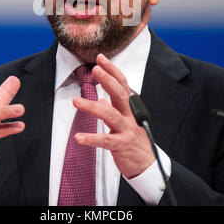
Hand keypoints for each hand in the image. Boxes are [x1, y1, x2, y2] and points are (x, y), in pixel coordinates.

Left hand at [73, 53, 154, 178]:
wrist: (147, 165)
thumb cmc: (134, 141)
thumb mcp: (126, 121)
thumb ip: (114, 109)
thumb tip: (101, 101)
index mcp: (129, 108)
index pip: (122, 84)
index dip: (112, 70)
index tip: (101, 58)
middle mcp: (129, 116)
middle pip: (119, 94)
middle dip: (107, 80)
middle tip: (95, 69)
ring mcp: (126, 130)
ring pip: (110, 115)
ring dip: (92, 107)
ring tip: (76, 101)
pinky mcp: (121, 145)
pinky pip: (105, 141)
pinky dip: (91, 138)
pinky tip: (79, 137)